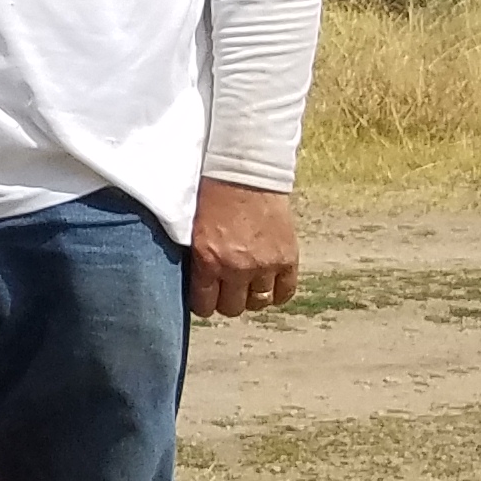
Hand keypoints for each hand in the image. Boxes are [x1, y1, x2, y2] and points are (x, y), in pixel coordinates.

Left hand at [189, 181, 299, 316]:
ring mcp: (265, 265)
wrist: (245, 173)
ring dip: (250, 296)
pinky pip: (284, 293)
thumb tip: (196, 284)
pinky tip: (268, 284)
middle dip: (226, 300)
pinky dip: (276, 293)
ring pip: (258, 303)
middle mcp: (236, 267)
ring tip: (247, 285)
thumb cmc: (212, 196)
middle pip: (232, 308)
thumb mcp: (193, 229)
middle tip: (225, 289)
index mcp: (207, 259)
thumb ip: (197, 258)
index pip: (204, 304)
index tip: (204, 298)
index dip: (203, 303)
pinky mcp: (288, 258)